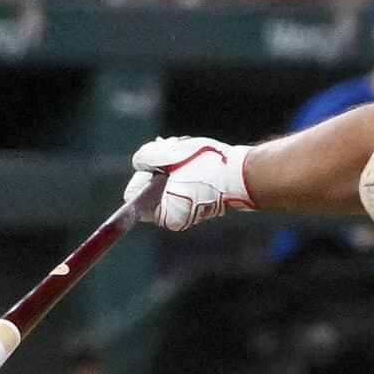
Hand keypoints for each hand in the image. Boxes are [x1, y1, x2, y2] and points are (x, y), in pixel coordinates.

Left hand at [126, 136, 254, 231]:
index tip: (161, 165)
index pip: (134, 194)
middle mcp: (174, 217)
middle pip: (150, 185)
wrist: (240, 172)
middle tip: (177, 156)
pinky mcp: (196, 200)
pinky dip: (184, 168)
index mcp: (164, 215)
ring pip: (165, 180)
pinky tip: (195, 159)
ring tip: (189, 155)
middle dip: (159, 166)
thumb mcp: (169, 155)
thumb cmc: (206, 166)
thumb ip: (144, 157)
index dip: (143, 174)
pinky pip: (179, 182)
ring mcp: (186, 210)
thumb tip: (140, 162)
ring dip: (172, 163)